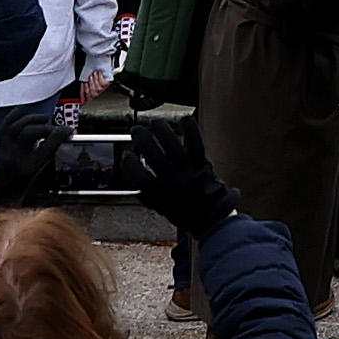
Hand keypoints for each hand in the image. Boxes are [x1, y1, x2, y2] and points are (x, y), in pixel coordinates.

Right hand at [133, 108, 238, 234]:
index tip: (127, 155)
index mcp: (157, 193)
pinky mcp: (202, 164)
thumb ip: (147, 197)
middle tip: (136, 130)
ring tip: (154, 123)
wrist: (212, 220)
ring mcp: (186, 170)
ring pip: (170, 143)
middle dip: (140, 137)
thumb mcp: (161, 209)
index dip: (128, 162)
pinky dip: (190, 129)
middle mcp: (170, 179)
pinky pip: (195, 142)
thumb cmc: (186, 215)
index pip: (135, 174)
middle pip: (150, 152)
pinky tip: (184, 119)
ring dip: (160, 129)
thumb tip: (135, 187)